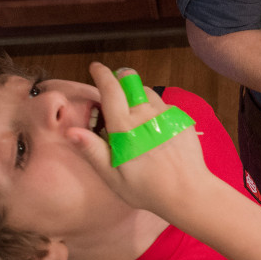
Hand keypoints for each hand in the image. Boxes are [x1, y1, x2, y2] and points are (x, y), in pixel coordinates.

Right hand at [68, 63, 212, 214]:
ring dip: (139, 96)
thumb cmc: (147, 189)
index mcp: (125, 127)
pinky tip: (154, 129)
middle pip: (131, 84)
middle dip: (121, 81)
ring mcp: (167, 115)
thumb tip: (71, 131)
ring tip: (135, 116)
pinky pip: (164, 106)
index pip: (111, 90)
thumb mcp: (113, 176)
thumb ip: (92, 151)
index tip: (96, 67)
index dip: (102, 75)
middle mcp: (146, 115)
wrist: (189, 192)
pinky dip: (155, 110)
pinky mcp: (181, 120)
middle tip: (115, 92)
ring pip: (149, 93)